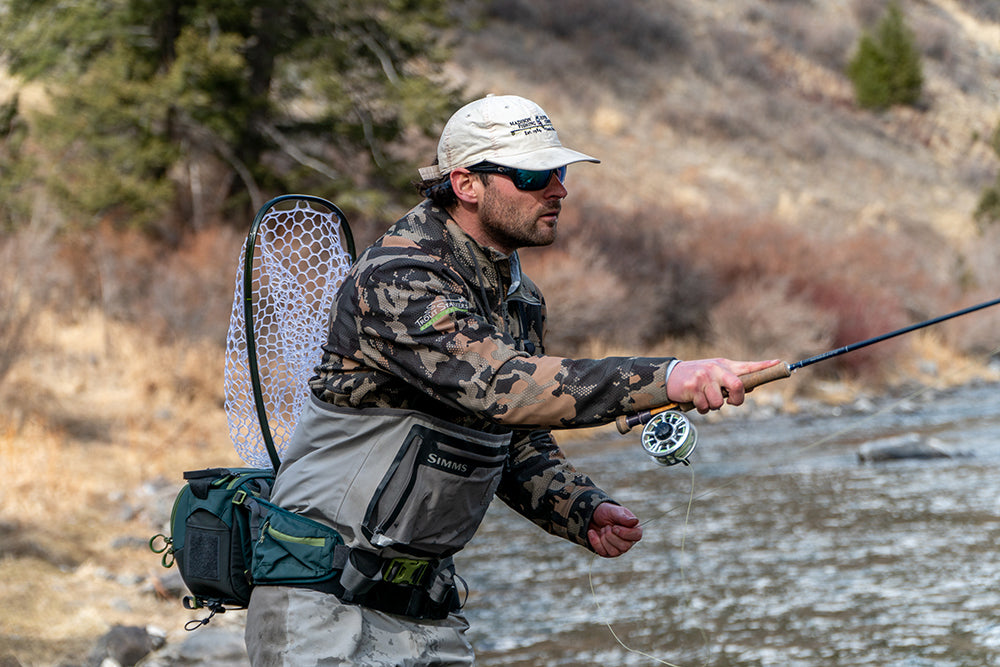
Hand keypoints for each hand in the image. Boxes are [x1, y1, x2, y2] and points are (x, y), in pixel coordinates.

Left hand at [588, 503, 642, 557]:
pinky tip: (592, 532)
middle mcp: (629, 541)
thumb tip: (635, 521)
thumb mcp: (614, 511)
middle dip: (611, 535)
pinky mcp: (608, 553)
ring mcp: (619, 549)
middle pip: (624, 547)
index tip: (614, 527)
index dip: (625, 533)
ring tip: (603, 528)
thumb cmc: (607, 513)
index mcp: (634, 529)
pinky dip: (595, 541)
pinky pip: (602, 553)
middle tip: (607, 526)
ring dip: (604, 538)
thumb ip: (624, 517)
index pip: (637, 536)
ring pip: (613, 552)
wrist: (594, 516)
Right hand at [666, 358, 781, 413]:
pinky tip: (695, 400)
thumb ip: (732, 379)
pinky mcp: (693, 387)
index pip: (748, 366)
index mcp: (725, 365)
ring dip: (712, 406)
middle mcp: (716, 369)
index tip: (780, 363)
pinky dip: (701, 408)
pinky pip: (705, 407)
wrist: (671, 376)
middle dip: (737, 400)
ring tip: (704, 398)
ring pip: (720, 402)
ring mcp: (705, 378)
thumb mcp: (715, 373)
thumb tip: (751, 387)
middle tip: (730, 401)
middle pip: (738, 387)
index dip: (764, 366)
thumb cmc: (697, 376)